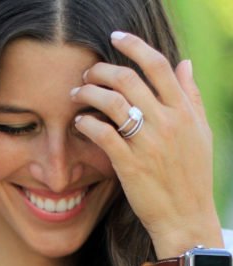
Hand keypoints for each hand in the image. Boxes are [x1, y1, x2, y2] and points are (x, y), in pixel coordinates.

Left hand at [71, 31, 222, 257]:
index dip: (135, 46)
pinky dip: (87, 123)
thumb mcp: (200, 133)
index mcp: (184, 110)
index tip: (115, 37)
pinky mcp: (130, 164)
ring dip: (90, 92)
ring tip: (77, 93)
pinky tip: (79, 122)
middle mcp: (167, 121)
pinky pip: (103, 134)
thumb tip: (186, 63)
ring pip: (113, 102)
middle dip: (102, 69)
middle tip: (88, 73)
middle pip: (129, 79)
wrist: (186, 216)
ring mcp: (148, 143)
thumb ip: (191, 97)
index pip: (158, 65)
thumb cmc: (192, 176)